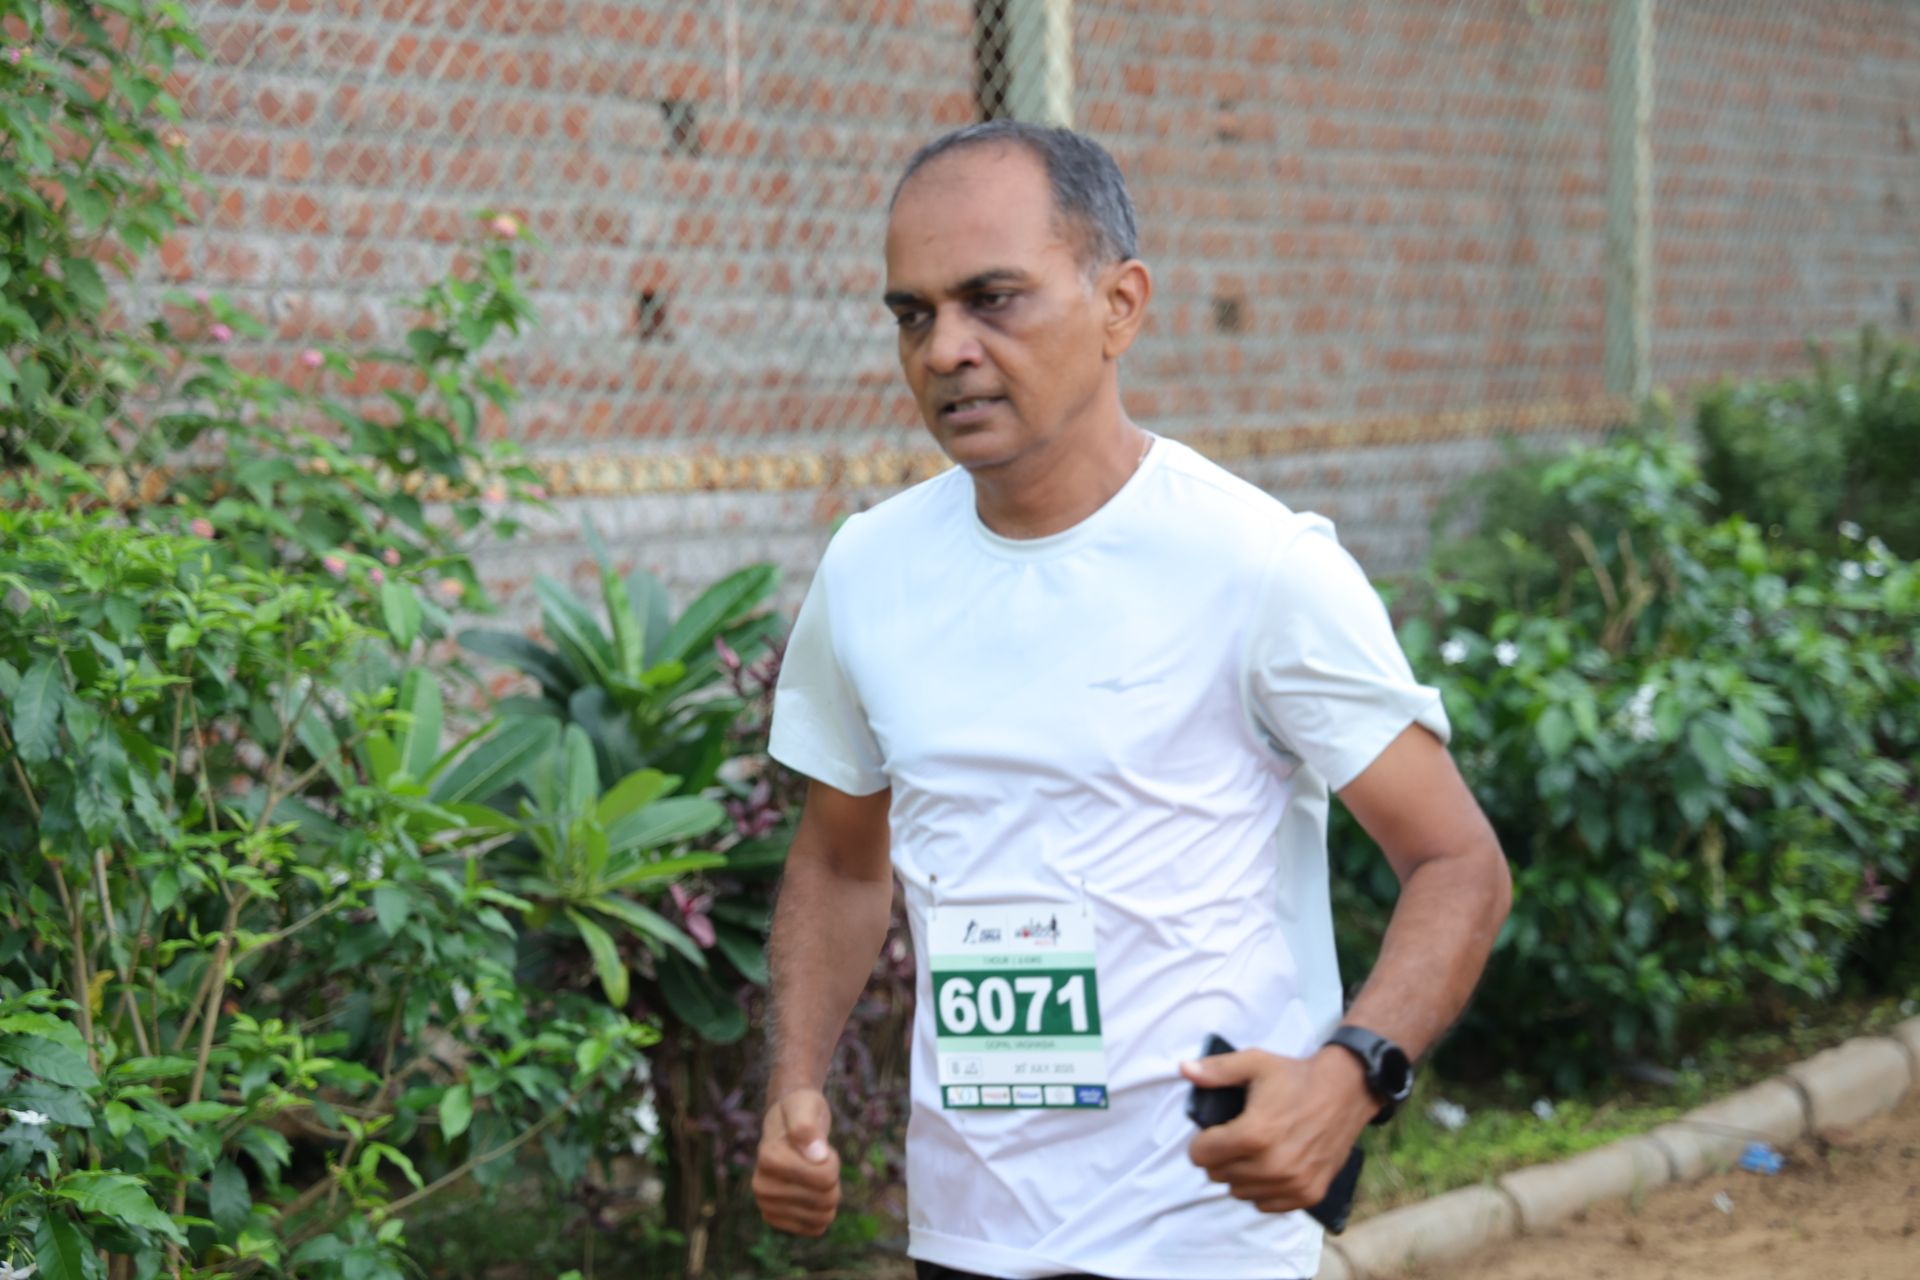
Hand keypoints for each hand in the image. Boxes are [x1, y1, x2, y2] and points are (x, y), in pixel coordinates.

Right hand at [751, 1088, 841, 1235]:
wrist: (786, 1124)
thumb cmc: (799, 1111)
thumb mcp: (805, 1106)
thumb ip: (807, 1127)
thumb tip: (817, 1155)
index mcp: (768, 1159)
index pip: (825, 1178)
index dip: (831, 1160)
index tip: (818, 1147)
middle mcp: (761, 1186)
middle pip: (827, 1199)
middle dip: (831, 1177)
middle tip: (817, 1160)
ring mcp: (766, 1205)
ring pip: (824, 1216)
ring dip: (828, 1193)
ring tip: (812, 1173)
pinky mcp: (775, 1219)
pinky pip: (815, 1228)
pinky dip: (821, 1211)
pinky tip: (810, 1193)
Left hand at [1182, 1046, 1376, 1213]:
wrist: (1346, 1092)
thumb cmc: (1296, 1077)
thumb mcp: (1254, 1063)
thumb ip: (1217, 1070)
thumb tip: (1184, 1069)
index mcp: (1254, 1134)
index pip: (1201, 1156)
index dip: (1201, 1142)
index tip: (1212, 1132)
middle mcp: (1273, 1165)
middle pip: (1218, 1176)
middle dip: (1219, 1157)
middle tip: (1234, 1138)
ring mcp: (1293, 1183)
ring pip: (1240, 1192)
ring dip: (1240, 1175)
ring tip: (1253, 1151)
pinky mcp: (1309, 1194)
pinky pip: (1266, 1204)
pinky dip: (1263, 1189)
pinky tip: (1270, 1166)